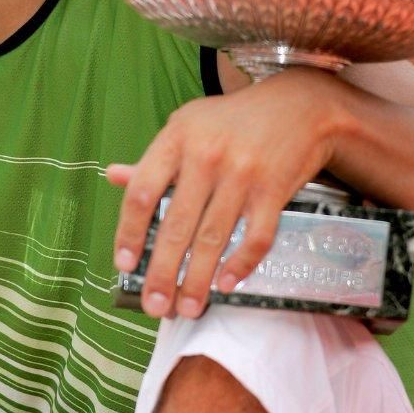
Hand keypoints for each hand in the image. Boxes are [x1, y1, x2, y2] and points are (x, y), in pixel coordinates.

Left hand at [108, 68, 348, 318]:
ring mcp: (242, 173)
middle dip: (162, 273)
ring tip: (188, 307)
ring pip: (213, 237)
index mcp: (178, 138)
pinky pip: (255, 235)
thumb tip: (113, 177)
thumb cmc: (236, 120)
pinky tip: (227, 284)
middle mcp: (207, 155)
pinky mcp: (273, 188)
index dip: (129, 233)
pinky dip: (241, 264)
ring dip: (197, 279)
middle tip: (155, 306)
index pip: (142, 192)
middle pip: (176, 225)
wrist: (300, 104)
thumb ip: (155, 158)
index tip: (124, 265)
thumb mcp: (190, 126)